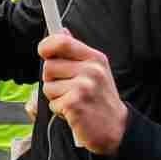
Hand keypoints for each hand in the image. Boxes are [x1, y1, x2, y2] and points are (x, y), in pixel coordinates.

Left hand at [38, 30, 127, 155]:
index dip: (46, 46)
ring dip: (56, 97)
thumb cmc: (100, 98)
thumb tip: (62, 31)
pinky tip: (74, 112)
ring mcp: (83, 87)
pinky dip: (59, 110)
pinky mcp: (75, 104)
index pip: (61, 42)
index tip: (44, 52)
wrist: (116, 128)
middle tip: (69, 89)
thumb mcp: (95, 70)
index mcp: (94, 58)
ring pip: (48, 86)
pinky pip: (52, 103)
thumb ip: (76, 52)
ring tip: (74, 101)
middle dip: (52, 80)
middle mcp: (91, 70)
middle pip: (48, 67)